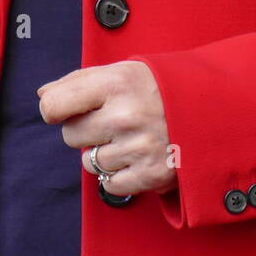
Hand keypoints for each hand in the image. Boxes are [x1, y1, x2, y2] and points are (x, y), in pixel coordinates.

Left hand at [37, 61, 177, 198]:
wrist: (213, 110)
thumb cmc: (161, 88)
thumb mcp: (124, 71)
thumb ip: (80, 80)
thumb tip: (42, 95)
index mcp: (117, 82)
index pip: (55, 105)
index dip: (53, 109)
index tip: (62, 110)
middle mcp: (126, 115)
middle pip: (71, 135)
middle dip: (85, 129)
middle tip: (111, 120)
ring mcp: (138, 147)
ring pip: (89, 162)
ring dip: (104, 153)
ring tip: (129, 137)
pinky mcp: (150, 175)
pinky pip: (109, 184)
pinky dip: (119, 175)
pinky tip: (137, 156)